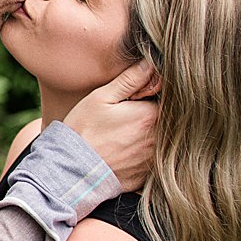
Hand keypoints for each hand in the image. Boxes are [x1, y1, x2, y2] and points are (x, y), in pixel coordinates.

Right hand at [62, 60, 161, 191]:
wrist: (71, 171)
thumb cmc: (83, 131)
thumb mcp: (101, 98)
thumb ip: (130, 80)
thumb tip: (150, 63)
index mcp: (151, 116)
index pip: (169, 99)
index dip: (155, 96)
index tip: (140, 98)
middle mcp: (159, 140)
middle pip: (168, 121)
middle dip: (153, 116)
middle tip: (129, 117)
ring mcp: (154, 161)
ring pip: (161, 142)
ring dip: (149, 136)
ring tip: (124, 135)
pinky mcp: (146, 176)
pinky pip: (153, 162)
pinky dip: (142, 155)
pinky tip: (123, 152)